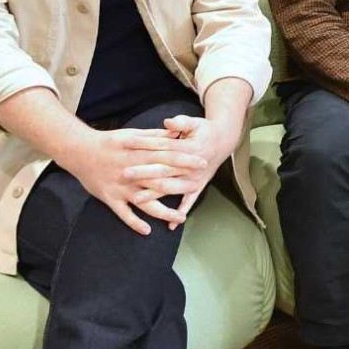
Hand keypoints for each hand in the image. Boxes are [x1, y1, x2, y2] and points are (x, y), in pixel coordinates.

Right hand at [62, 127, 205, 235]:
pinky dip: (134, 222)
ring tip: (181, 217)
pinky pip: (123, 213)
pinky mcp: (110, 198)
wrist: (79, 151)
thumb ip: (154, 136)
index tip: (203, 163)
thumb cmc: (109, 142)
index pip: (168, 157)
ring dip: (164, 211)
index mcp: (139, 154)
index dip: (186, 160)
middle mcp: (133, 172)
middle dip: (181, 184)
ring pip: (146, 202)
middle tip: (198, 187)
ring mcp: (122, 187)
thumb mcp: (132, 134)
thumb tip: (175, 133)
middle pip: (161, 180)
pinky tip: (147, 230)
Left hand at [127, 113, 241, 226]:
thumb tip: (168, 122)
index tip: (129, 149)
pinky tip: (171, 226)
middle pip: (164, 172)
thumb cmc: (205, 131)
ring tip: (136, 199)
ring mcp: (194, 179)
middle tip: (124, 175)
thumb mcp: (196, 122)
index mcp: (189, 149)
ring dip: (155, 195)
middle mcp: (191, 167)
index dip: (146, 150)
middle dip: (144, 174)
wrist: (224, 142)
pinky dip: (181, 213)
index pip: (163, 150)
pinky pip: (189, 202)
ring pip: (172, 189)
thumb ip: (182, 122)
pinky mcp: (198, 186)